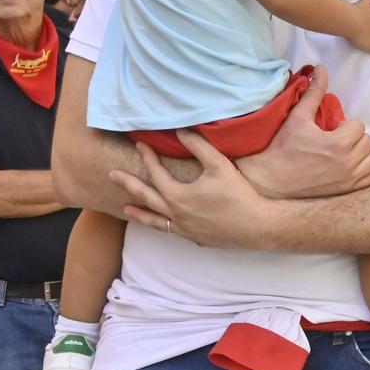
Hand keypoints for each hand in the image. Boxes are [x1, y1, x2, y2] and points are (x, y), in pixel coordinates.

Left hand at [112, 134, 269, 247]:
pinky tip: (162, 222)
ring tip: (126, 208)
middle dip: (128, 184)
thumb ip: (198, 146)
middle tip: (112, 175)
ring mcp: (183, 229)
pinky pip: (170, 231)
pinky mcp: (194, 238)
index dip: (147, 157)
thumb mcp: (218, 164)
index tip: (141, 145)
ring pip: (154, 220)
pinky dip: (160, 225)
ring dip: (139, 213)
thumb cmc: (239, 194)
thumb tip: (179, 131)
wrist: (256, 226)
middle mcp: (175, 214)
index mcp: (177, 196)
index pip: (155, 173)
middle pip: (145, 197)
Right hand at [235, 67, 369, 198]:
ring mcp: (350, 180)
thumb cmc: (283, 147)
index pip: (358, 125)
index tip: (330, 130)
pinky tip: (347, 167)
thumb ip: (314, 93)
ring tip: (344, 153)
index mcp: (338, 144)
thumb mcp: (298, 117)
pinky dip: (363, 170)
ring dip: (362, 153)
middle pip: (367, 141)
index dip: (344, 125)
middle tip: (335, 140)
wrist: (271, 180)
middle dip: (353, 137)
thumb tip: (321, 69)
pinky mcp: (349, 191)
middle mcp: (348, 164)